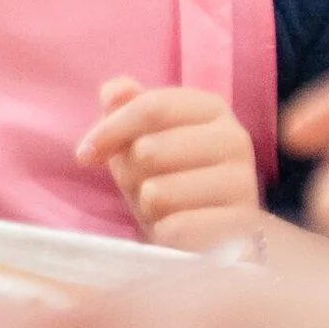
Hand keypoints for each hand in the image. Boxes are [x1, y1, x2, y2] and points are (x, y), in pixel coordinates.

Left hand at [76, 79, 260, 252]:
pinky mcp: (241, 227)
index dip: (108, 130)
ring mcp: (243, 184)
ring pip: (158, 193)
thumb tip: (112, 94)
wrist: (217, 229)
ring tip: (164, 208)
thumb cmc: (170, 174)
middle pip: (148, 150)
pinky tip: (178, 230)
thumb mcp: (142, 136)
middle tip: (141, 185)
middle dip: (129, 173)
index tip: (84, 155)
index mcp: (210, 108)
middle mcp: (234, 140)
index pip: (150, 106)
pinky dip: (164, 234)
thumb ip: (126, 106)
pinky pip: (175, 229)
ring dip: (147, 206)